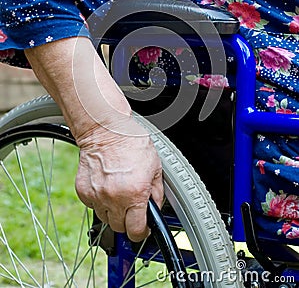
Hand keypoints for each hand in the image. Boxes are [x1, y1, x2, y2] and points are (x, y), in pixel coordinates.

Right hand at [75, 116, 163, 241]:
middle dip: (128, 221)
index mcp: (135, 194)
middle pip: (119, 228)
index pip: (136, 231)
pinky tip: (106, 185)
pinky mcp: (83, 191)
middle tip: (132, 206)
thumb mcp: (155, 165)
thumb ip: (156, 192)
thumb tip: (155, 208)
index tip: (143, 227)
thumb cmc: (130, 142)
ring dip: (113, 211)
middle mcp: (114, 198)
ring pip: (105, 218)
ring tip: (118, 192)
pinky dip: (100, 201)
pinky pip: (92, 206)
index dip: (142, 231)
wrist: (105, 129)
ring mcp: (97, 196)